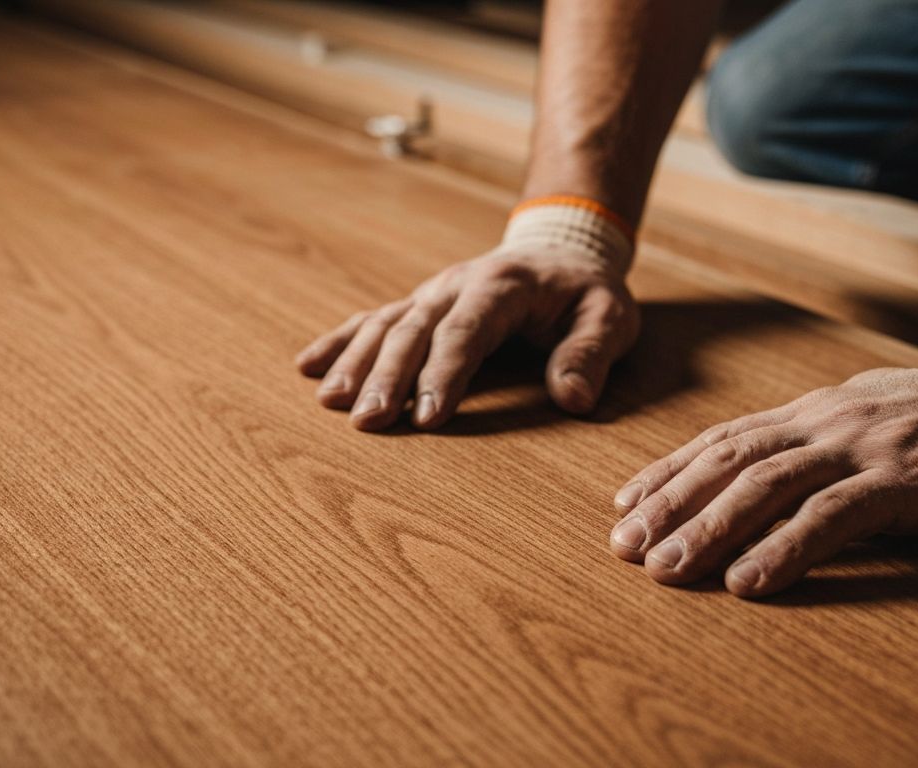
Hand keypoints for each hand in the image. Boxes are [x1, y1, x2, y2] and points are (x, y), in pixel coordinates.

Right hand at [296, 245, 638, 430]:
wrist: (563, 247)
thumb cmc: (586, 292)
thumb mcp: (610, 316)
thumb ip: (591, 353)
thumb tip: (573, 398)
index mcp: (502, 286)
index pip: (467, 332)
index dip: (444, 373)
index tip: (426, 416)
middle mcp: (456, 285)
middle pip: (414, 330)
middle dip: (388, 376)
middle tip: (368, 421)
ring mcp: (432, 293)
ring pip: (385, 325)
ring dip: (356, 363)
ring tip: (331, 403)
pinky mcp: (419, 304)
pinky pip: (373, 320)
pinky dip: (340, 342)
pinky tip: (307, 367)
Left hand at [607, 366, 917, 597]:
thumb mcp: (876, 421)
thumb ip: (825, 444)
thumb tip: (770, 477)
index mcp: (820, 411)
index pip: (727, 438)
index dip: (670, 471)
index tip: (625, 507)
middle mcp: (830, 421)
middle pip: (731, 460)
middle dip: (671, 504)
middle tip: (625, 549)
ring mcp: (867, 446)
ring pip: (768, 484)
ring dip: (710, 528)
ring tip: (668, 570)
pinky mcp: (908, 479)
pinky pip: (834, 515)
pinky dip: (786, 548)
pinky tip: (751, 580)